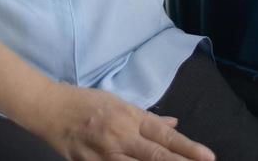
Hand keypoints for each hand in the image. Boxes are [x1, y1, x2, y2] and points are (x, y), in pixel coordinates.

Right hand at [23, 83, 215, 160]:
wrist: (48, 108)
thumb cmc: (85, 102)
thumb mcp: (118, 102)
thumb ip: (147, 118)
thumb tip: (173, 123)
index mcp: (129, 117)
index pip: (165, 135)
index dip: (187, 147)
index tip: (208, 157)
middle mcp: (120, 136)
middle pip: (156, 156)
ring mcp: (104, 155)